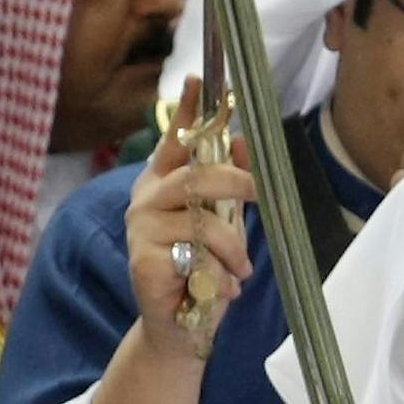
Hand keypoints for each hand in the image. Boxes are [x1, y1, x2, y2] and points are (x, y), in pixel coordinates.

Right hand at [124, 73, 252, 359]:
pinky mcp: (144, 260)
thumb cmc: (204, 266)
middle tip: (262, 195)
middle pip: (197, 176)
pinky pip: (197, 256)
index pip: (175, 141)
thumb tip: (243, 140)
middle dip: (238, 182)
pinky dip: (219, 274)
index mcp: (164, 184)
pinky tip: (218, 289)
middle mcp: (146, 199)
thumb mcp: (225, 220)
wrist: (182, 323)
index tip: (201, 80)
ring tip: (240, 269)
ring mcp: (141, 229)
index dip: (189, 112)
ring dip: (232, 247)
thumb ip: (230, 183)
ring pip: (203, 222)